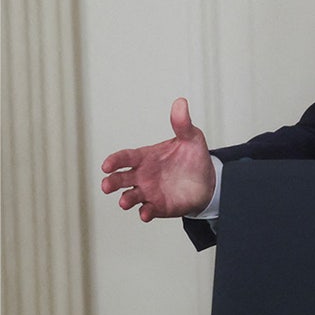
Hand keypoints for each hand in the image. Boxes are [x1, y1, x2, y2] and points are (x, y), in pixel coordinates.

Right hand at [100, 97, 216, 221]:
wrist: (208, 180)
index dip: (114, 160)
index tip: (106, 165)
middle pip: (120, 179)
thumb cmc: (193, 157)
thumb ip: (182, 123)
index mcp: (145, 157)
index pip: (125, 157)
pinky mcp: (158, 206)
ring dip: (125, 199)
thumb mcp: (191, 138)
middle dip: (111, 182)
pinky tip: (146, 213)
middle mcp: (142, 175)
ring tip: (125, 201)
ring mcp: (148, 192)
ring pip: (129, 196)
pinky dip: (145, 212)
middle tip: (106, 185)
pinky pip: (147, 210)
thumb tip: (181, 102)